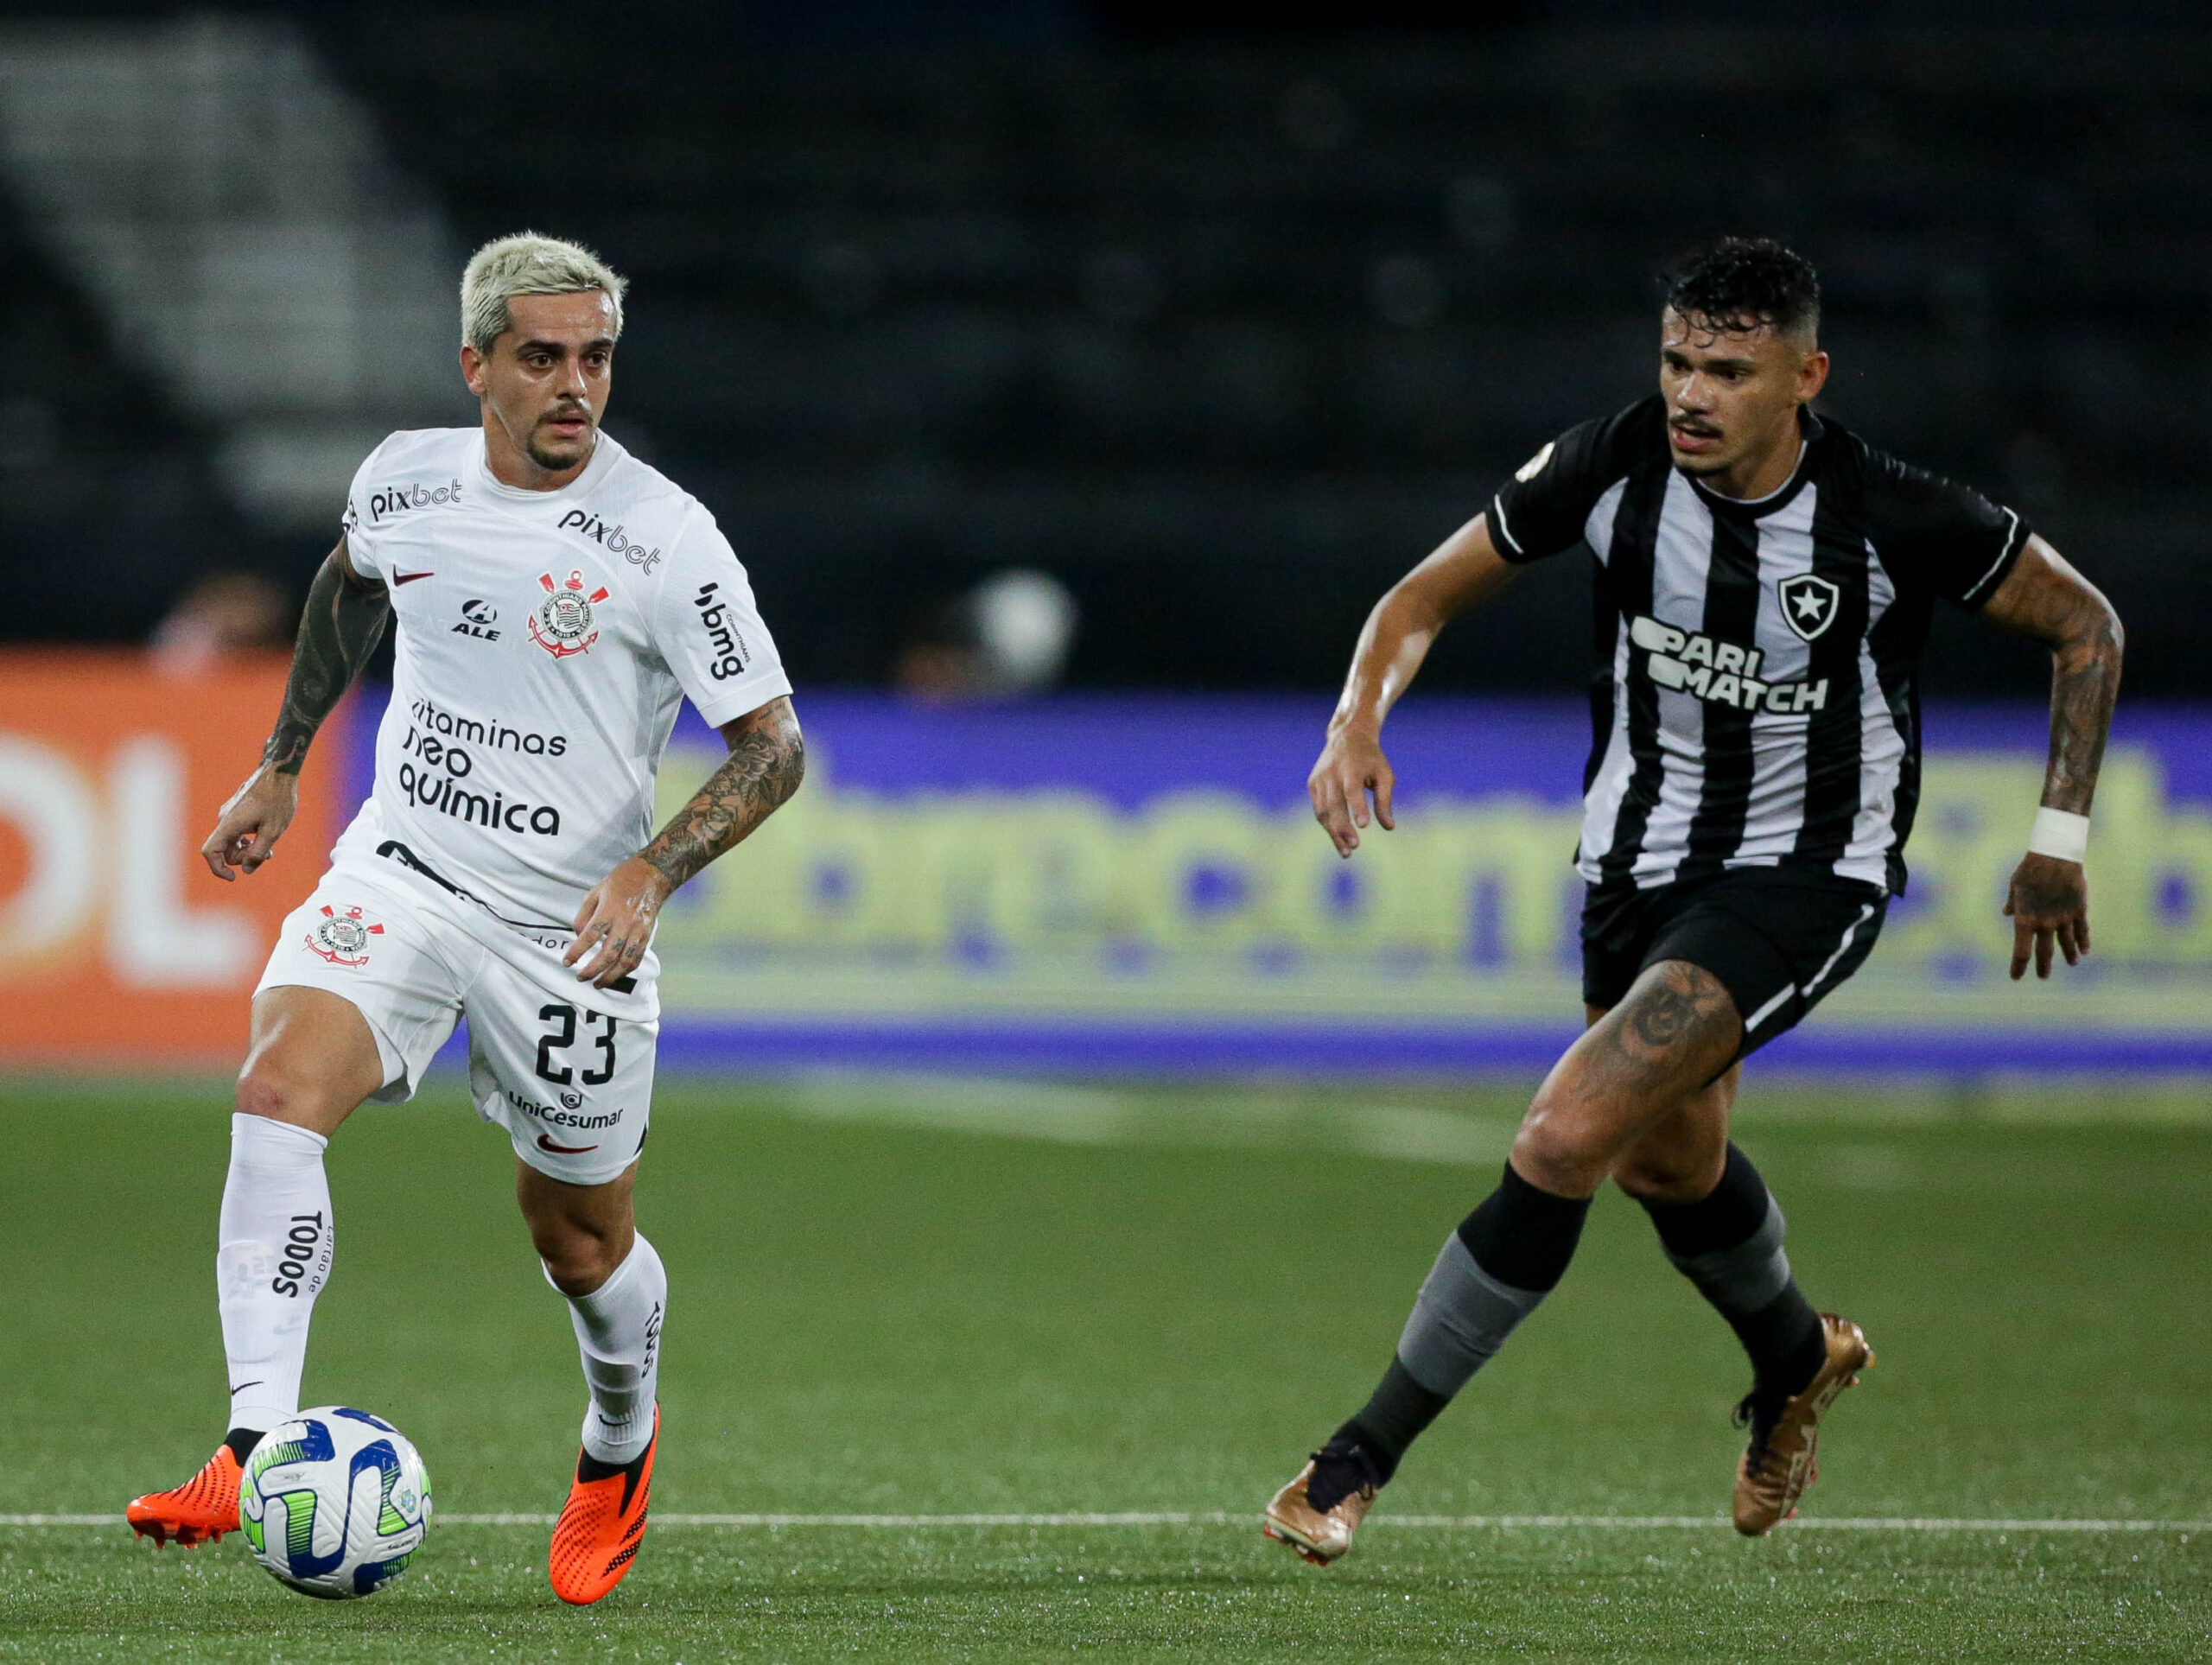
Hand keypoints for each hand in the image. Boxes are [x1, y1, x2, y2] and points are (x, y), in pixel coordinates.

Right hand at [200, 766, 298, 882]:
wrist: (278, 773)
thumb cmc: (278, 800)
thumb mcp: (273, 831)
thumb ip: (258, 853)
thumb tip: (246, 871)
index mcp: (229, 825)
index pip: (211, 851)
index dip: (218, 868)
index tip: (233, 878)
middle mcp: (225, 819)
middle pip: (225, 850)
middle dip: (243, 859)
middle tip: (268, 855)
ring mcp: (230, 814)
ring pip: (232, 842)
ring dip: (247, 850)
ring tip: (269, 850)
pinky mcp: (237, 810)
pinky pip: (236, 832)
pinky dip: (248, 840)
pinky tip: (265, 838)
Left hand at [564, 856, 672, 987]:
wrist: (651, 877)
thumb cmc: (621, 882)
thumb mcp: (595, 892)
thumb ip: (584, 915)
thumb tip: (578, 935)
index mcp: (609, 910)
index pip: (589, 936)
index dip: (576, 952)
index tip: (567, 962)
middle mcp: (625, 922)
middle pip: (608, 954)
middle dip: (593, 970)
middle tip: (581, 977)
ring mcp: (638, 930)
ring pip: (624, 961)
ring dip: (610, 976)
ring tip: (598, 983)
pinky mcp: (647, 935)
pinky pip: (637, 958)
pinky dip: (625, 970)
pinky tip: (616, 975)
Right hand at [1308, 723, 1395, 857]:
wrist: (1346, 737)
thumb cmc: (1370, 759)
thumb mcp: (1384, 774)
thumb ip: (1385, 800)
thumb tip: (1389, 827)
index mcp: (1351, 768)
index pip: (1352, 790)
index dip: (1357, 807)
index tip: (1364, 826)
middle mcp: (1332, 773)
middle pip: (1334, 804)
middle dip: (1343, 827)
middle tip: (1355, 846)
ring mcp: (1319, 779)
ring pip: (1323, 811)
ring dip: (1334, 833)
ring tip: (1347, 852)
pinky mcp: (1312, 785)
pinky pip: (1319, 810)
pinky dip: (1328, 825)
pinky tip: (1339, 839)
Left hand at [2003, 851, 2089, 980]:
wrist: (2055, 856)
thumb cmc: (2030, 869)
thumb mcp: (2015, 886)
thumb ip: (2013, 903)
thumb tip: (2007, 913)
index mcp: (2025, 920)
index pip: (2021, 951)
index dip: (2018, 966)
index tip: (2016, 977)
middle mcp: (2045, 923)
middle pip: (2044, 952)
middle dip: (2043, 966)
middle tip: (2043, 977)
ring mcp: (2063, 918)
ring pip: (2066, 943)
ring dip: (2069, 955)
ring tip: (2072, 963)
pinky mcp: (2078, 910)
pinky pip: (2082, 930)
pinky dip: (2084, 941)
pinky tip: (2085, 950)